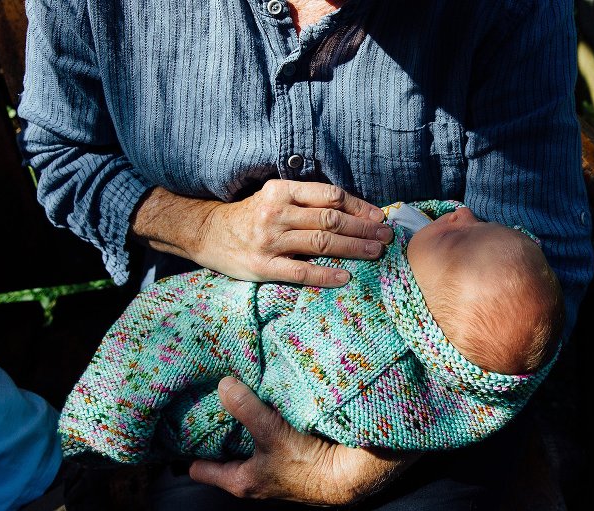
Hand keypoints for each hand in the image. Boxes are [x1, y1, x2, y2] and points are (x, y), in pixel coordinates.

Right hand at [132, 180, 392, 287]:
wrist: (206, 233)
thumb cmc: (249, 215)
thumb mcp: (274, 196)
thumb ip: (306, 200)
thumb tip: (351, 210)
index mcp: (281, 190)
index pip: (330, 195)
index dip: (358, 206)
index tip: (378, 216)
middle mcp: (276, 213)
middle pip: (331, 220)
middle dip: (364, 228)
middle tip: (386, 236)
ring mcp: (269, 241)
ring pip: (321, 244)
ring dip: (354, 248)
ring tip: (376, 252)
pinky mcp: (262, 266)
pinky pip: (300, 272)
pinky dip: (325, 275)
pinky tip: (345, 277)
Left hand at [189, 377, 419, 504]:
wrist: (348, 475)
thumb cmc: (307, 464)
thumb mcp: (271, 434)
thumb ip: (246, 409)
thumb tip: (223, 384)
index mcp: (239, 480)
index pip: (200, 467)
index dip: (188, 446)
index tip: (181, 421)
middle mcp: (253, 476)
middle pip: (223, 451)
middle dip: (218, 427)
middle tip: (208, 398)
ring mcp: (272, 467)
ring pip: (247, 442)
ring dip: (243, 422)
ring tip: (236, 392)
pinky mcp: (290, 456)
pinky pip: (268, 436)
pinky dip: (264, 420)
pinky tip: (268, 400)